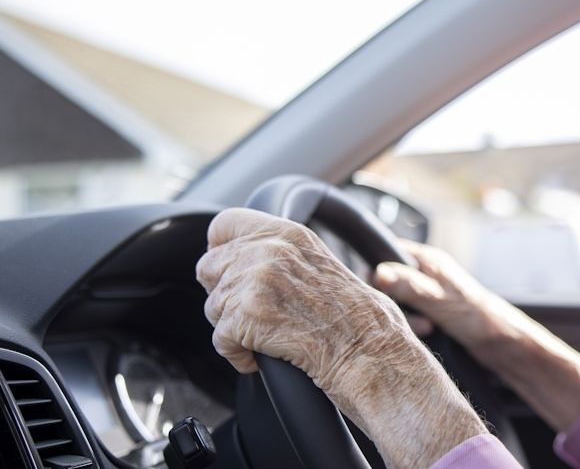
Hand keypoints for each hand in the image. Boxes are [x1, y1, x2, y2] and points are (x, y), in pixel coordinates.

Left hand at [195, 208, 485, 468]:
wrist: (371, 352)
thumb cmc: (358, 319)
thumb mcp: (321, 263)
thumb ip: (281, 254)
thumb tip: (244, 259)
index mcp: (288, 232)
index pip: (223, 224)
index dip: (221, 250)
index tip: (228, 270)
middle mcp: (269, 249)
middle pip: (209, 267)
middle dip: (225, 294)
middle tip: (255, 314)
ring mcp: (256, 280)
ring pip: (212, 307)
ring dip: (233, 328)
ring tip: (268, 336)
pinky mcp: (246, 315)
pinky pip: (219, 339)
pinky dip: (238, 355)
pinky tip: (262, 356)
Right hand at [374, 240, 579, 431]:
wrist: (506, 345)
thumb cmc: (480, 317)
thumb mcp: (440, 301)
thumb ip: (409, 287)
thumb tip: (378, 273)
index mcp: (427, 260)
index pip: (385, 254)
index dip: (377, 274)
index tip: (381, 296)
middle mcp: (426, 273)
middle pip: (388, 282)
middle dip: (394, 303)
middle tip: (412, 319)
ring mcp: (428, 293)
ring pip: (398, 303)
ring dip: (405, 318)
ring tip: (426, 330)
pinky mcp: (431, 313)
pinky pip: (409, 317)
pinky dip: (412, 327)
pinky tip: (427, 335)